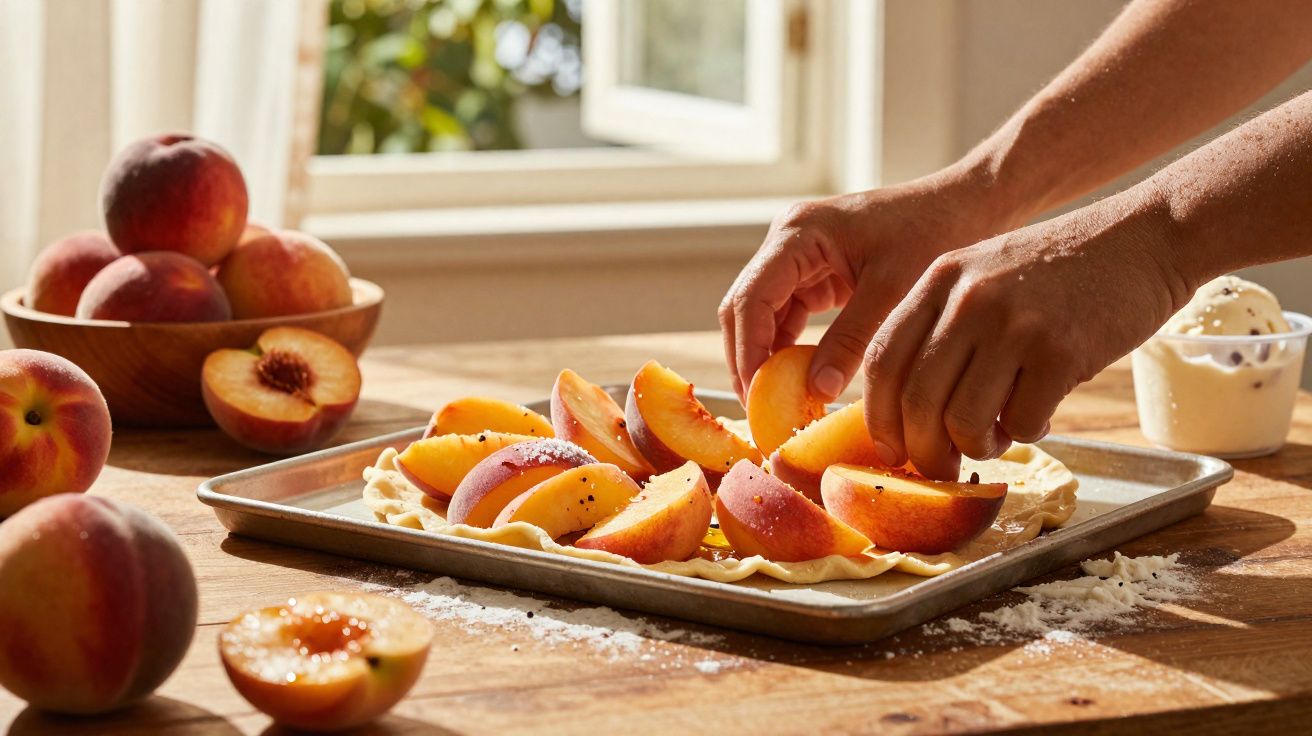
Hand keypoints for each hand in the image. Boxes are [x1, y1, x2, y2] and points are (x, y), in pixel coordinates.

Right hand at [720, 164, 1012, 406]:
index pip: (750, 298)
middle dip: (747, 358)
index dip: (747, 350)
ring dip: (763, 356)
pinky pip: (785, 315)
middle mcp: (787, 241)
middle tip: (759, 408)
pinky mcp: (813, 274)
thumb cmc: (933, 233)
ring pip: (759, 314)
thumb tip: (817, 391)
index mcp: (798, 233)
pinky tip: (799, 380)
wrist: (963, 205)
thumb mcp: (892, 291)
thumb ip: (851, 340)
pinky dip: (786, 348)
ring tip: (776, 402)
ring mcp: (797, 257)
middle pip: (743, 307)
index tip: (757, 395)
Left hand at [862, 194, 1191, 479]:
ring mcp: (1014, 324)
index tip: (890, 447)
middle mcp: (968, 300)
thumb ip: (943, 325)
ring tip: (997, 437)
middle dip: (923, 451)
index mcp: (940, 279)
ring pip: (964, 422)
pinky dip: (1026, 434)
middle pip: (917, 401)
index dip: (879, 415)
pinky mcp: (1061, 351)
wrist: (1145, 238)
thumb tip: (909, 411)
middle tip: (941, 467)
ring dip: (977, 447)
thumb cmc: (1062, 270)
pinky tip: (1041, 416)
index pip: (883, 359)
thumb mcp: (984, 273)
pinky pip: (1022, 423)